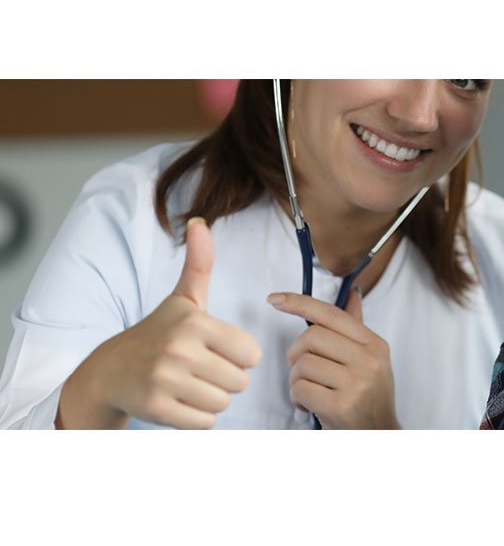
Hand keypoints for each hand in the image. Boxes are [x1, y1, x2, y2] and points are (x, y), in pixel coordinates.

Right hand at [57, 218, 261, 428]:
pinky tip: (178, 402)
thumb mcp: (182, 299)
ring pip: (223, 404)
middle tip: (198, 370)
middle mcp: (179, 349)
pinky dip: (196, 418)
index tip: (215, 350)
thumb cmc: (158, 333)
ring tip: (188, 384)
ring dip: (211, 399)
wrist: (109, 371)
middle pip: (240, 382)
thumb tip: (199, 222)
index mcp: (194, 322)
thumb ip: (199, 264)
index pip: (251, 354)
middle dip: (225, 380)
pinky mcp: (155, 408)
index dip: (238, 356)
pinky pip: (204, 423)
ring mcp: (164, 380)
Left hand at [267, 289, 399, 428]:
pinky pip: (300, 388)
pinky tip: (309, 406)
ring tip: (310, 392)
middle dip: (296, 354)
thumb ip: (355, 330)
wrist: (380, 438)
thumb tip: (352, 294)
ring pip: (303, 364)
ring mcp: (357, 383)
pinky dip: (297, 398)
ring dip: (296, 380)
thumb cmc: (369, 400)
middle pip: (311, 337)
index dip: (300, 303)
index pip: (332, 314)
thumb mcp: (370, 362)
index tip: (275, 299)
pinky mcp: (341, 405)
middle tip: (302, 371)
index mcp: (375, 345)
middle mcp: (370, 360)